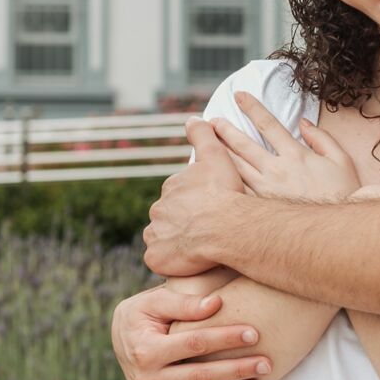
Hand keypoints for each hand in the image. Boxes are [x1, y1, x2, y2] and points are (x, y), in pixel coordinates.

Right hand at [111, 284, 268, 379]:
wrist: (121, 339)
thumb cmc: (144, 314)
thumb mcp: (155, 301)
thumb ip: (184, 302)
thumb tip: (216, 304)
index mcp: (145, 349)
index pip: (193, 344)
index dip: (225, 339)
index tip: (254, 334)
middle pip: (199, 378)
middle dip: (236, 371)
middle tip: (266, 364)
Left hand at [143, 122, 246, 275]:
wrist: (224, 226)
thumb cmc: (223, 192)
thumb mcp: (215, 155)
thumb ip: (202, 135)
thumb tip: (192, 118)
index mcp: (170, 187)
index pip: (178, 194)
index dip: (194, 201)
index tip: (208, 207)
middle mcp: (158, 210)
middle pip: (169, 216)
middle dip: (182, 222)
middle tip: (204, 229)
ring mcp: (155, 236)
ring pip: (162, 238)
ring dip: (174, 241)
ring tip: (196, 247)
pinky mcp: (156, 258)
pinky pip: (159, 260)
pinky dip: (168, 261)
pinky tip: (185, 262)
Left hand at [210, 93, 361, 201]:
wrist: (338, 231)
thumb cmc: (344, 195)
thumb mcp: (341, 160)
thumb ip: (322, 138)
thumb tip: (303, 123)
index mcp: (295, 155)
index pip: (269, 124)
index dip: (252, 108)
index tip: (239, 96)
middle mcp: (276, 170)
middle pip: (243, 145)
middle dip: (225, 130)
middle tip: (212, 120)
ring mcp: (266, 192)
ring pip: (235, 168)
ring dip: (219, 154)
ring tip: (206, 145)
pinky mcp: (261, 210)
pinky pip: (237, 192)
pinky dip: (223, 183)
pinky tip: (212, 179)